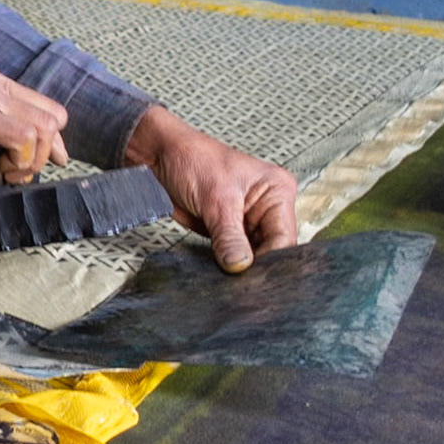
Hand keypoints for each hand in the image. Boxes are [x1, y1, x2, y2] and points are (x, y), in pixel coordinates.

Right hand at [0, 59, 69, 182]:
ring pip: (43, 127)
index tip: (42, 161)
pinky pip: (21, 137)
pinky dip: (19, 160)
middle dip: (46, 152)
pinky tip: (0, 170)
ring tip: (7, 174)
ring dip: (32, 160)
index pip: (40, 104)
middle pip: (52, 116)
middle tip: (22, 174)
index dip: (48, 138)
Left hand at [125, 106, 297, 271]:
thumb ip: (229, 236)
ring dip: (239, 269)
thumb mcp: (215, 199)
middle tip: (241, 287)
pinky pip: (232, 255)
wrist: (159, 155)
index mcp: (277, 191)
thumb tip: (240, 266)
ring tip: (230, 284)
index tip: (253, 280)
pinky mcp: (227, 231)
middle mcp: (267, 208)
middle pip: (272, 251)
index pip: (284, 238)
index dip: (270, 261)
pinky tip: (220, 276)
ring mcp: (247, 221)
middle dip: (255, 268)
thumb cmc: (192, 159)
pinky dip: (226, 265)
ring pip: (252, 257)